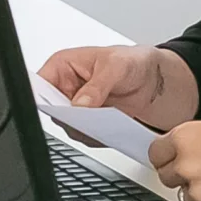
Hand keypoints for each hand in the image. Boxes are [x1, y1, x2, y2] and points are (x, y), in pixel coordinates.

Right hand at [35, 44, 197, 129]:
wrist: (161, 82)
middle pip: (52, 111)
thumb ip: (97, 86)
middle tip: (87, 118)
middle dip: (69, 117)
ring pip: (69, 127)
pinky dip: (99, 136)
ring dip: (86, 128)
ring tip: (106, 120)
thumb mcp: (117, 66)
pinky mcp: (92, 125)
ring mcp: (79, 109)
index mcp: (64, 66)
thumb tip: (79, 104)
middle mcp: (67, 88)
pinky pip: (86, 138)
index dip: (42, 99)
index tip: (57, 109)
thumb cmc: (138, 62)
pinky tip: (113, 126)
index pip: (39, 85)